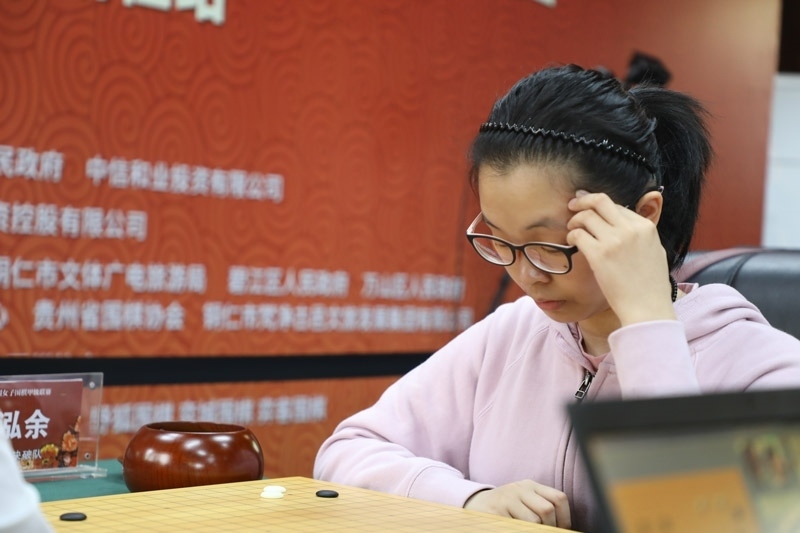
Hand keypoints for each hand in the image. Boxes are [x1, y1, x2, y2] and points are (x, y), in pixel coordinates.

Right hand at [463, 480, 570, 527]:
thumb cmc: (505, 508)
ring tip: (525, 528)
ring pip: (533, 521)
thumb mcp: (523, 501)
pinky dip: (519, 530)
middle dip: (550, 527)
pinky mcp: (495, 512)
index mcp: (530, 485)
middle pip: (547, 510)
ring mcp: (506, 499)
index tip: (561, 529)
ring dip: (534, 531)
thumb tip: (564, 527)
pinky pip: (517, 527)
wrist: (474, 505)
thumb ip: (541, 507)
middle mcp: (518, 489)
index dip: (565, 518)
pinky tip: (514, 528)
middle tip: (543, 532)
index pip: (559, 498)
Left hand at [566, 191, 675, 324]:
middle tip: (572, 205)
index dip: (598, 204)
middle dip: (582, 200)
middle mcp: (630, 229)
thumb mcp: (654, 251)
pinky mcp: (599, 254)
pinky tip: (571, 243)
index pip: (616, 205)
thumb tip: (624, 224)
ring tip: (571, 229)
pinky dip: (571, 236)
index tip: (588, 206)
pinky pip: (577, 235)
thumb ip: (640, 235)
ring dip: (574, 220)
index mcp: (645, 227)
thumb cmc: (650, 285)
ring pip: (586, 216)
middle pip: (600, 201)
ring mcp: (614, 241)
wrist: (647, 308)